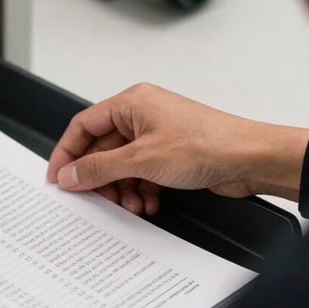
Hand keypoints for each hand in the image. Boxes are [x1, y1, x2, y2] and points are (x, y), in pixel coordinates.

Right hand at [47, 83, 308, 214]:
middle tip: (94, 198)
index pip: (83, 126)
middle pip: (101, 150)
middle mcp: (141, 116)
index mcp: (131, 103)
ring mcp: (156, 136)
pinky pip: (141, 174)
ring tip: (128, 203)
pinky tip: (147, 203)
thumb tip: (70, 174)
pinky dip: (140, 190)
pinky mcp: (169, 155)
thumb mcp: (142, 159)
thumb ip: (99, 168)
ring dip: (121, 188)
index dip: (66, 153)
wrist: (251, 159)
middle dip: (99, 178)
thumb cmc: (208, 143)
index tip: (58, 178)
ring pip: (121, 166)